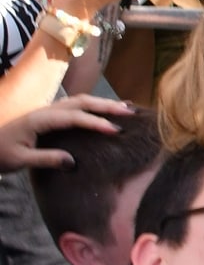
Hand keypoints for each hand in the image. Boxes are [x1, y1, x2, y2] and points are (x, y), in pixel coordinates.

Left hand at [0, 95, 134, 171]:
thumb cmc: (0, 154)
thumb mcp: (20, 160)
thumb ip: (46, 159)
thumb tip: (74, 163)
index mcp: (40, 119)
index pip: (74, 117)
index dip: (96, 122)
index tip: (115, 130)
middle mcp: (46, 110)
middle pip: (81, 102)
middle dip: (107, 105)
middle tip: (130, 113)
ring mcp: (48, 111)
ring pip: (80, 101)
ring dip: (103, 103)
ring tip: (125, 108)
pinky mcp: (50, 115)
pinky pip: (76, 106)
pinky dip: (94, 106)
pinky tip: (106, 110)